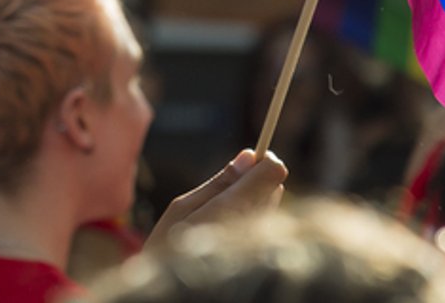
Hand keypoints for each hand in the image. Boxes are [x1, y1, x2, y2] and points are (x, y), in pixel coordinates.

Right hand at [145, 149, 286, 251]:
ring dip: (252, 204)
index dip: (263, 162)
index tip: (248, 163)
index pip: (274, 172)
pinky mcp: (262, 257)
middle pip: (275, 187)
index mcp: (233, 209)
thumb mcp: (182, 209)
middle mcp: (255, 227)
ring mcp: (261, 245)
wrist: (173, 295)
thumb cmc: (169, 251)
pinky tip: (227, 236)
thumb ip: (219, 182)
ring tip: (220, 221)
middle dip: (255, 183)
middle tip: (224, 195)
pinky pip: (265, 228)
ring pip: (271, 206)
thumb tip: (249, 155)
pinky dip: (250, 224)